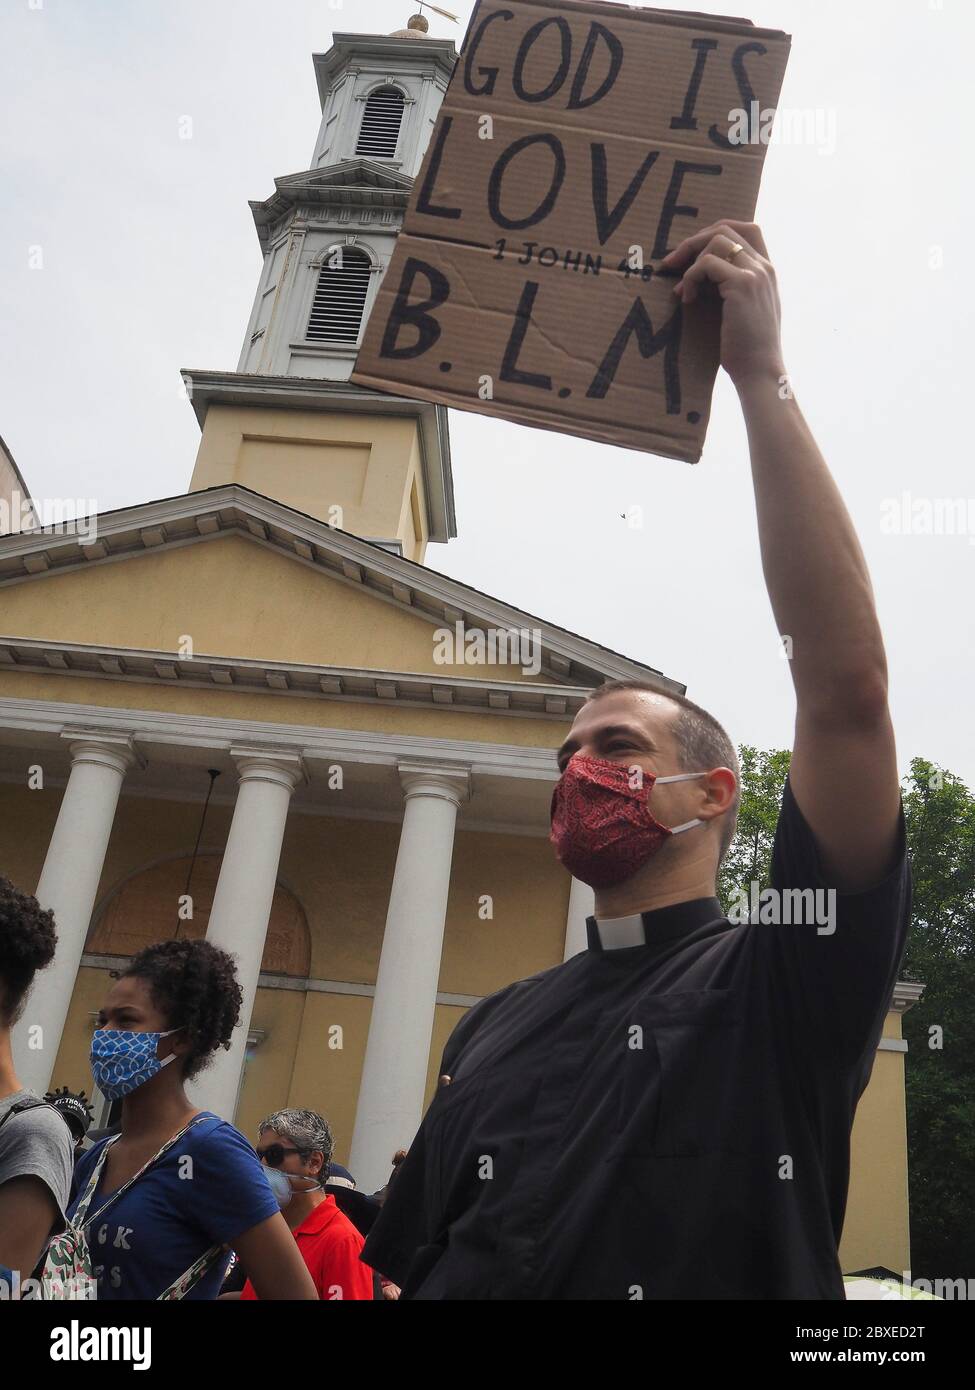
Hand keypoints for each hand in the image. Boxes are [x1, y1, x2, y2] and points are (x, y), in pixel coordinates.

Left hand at [660, 221, 784, 389]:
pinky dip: (691, 277)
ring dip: (691, 260)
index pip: (747, 229)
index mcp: (767, 271)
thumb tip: (698, 277)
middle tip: (672, 263)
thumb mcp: (741, 312)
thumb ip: (730, 289)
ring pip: (717, 240)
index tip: (693, 253)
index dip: (716, 232)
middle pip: (727, 227)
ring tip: (683, 289)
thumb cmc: (746, 350)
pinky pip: (707, 263)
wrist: (759, 372)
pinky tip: (688, 299)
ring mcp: (755, 273)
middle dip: (694, 241)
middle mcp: (765, 267)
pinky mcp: (742, 285)